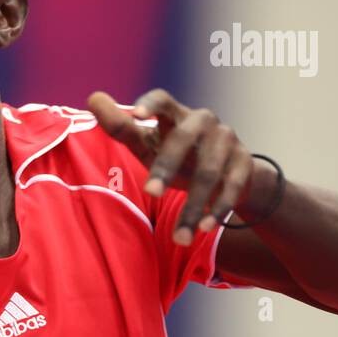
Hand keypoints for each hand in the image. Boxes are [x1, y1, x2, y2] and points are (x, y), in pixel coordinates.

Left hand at [86, 89, 262, 245]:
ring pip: (208, 172)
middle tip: (150, 193)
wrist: (229, 172)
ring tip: (179, 237)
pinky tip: (203, 228)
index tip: (137, 115)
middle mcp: (203, 121)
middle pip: (183, 140)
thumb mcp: (148, 144)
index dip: (150, 104)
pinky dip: (217, 210)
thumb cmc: (177, 154)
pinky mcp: (244, 162)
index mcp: (175, 114)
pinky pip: (232, 187)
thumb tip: (93, 98)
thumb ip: (121, 127)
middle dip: (166, 167)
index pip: (163, 99)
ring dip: (192, 206)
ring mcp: (226, 140)